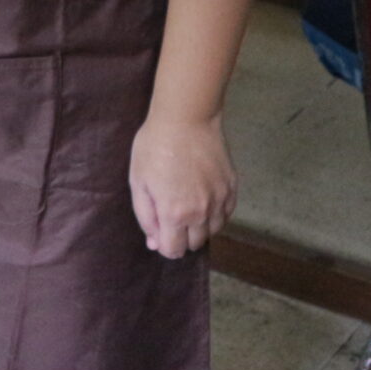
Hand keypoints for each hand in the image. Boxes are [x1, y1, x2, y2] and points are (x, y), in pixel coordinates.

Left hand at [128, 114, 236, 258]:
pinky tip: (204, 199)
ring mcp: (220, 200)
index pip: (174, 250)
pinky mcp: (232, 188)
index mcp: (175, 214)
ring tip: (188, 205)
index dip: (164, 244)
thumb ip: (146, 217)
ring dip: (200, 227)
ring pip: (213, 231)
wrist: (185, 119)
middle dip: (181, 236)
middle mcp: (202, 213)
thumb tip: (155, 242)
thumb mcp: (138, 182)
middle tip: (172, 214)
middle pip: (194, 244)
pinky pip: (226, 214)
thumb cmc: (154, 147)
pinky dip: (215, 214)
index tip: (159, 230)